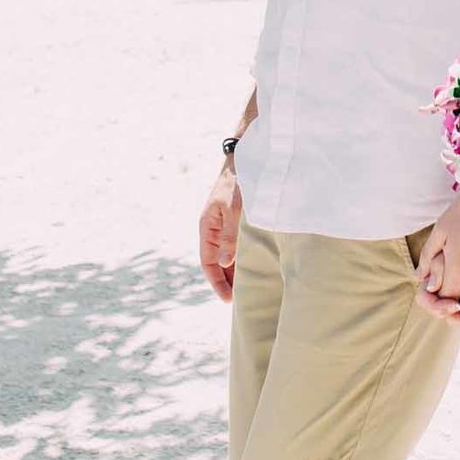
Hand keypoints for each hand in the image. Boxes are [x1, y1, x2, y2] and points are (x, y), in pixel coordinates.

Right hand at [198, 160, 241, 301]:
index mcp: (207, 226)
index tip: (228, 299)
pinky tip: (252, 268)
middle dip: (225, 282)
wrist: (246, 160)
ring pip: (226, 256)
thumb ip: (230, 236)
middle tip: (240, 300)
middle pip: (216, 263)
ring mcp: (223, 226)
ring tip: (247, 290)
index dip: (216, 282)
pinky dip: (241, 260)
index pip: (208, 262)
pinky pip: (234, 247)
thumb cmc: (238, 183)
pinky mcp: (234, 223)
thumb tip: (225, 263)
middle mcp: (213, 229)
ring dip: (234, 272)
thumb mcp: (234, 210)